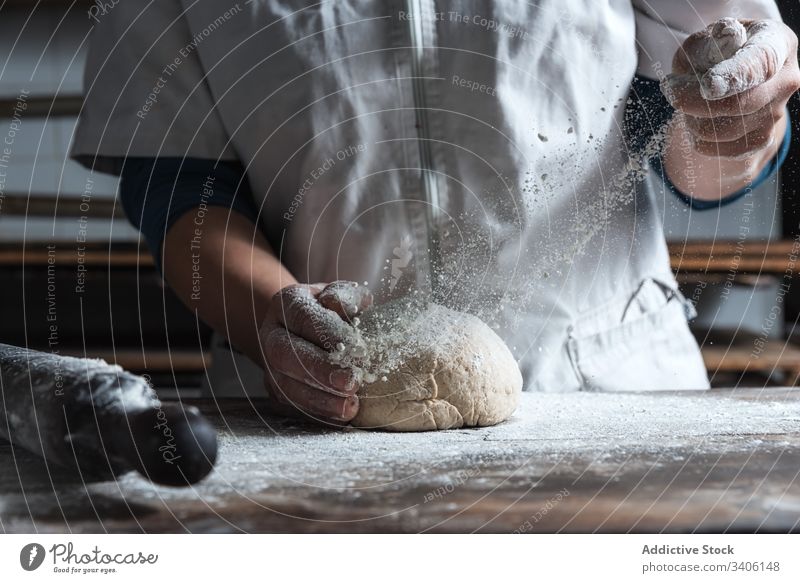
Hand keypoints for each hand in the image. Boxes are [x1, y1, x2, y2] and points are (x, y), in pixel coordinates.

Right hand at [259, 281, 372, 423]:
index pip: (303, 317)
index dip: (329, 334)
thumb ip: (345, 296)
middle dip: (320, 370)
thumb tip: (338, 305)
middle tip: (352, 381)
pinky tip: (340, 416)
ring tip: (349, 406)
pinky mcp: (276, 391)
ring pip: (285, 386)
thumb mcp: (343, 295)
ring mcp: (270, 366)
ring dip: (319, 400)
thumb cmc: (335, 312)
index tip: (358, 348)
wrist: (311, 332)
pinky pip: (291, 407)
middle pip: (285, 354)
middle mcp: (272, 335)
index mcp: (286, 304)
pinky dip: (317, 414)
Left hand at [663, 18, 798, 159]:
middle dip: (695, 102)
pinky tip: (695, 120)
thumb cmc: (714, 51)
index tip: (708, 85)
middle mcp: (785, 79)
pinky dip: (698, 138)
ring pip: (724, 131)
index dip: (735, 74)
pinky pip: (720, 149)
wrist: (725, 79)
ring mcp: (776, 113)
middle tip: (670, 88)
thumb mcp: (705, 38)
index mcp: (777, 43)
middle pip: (740, 104)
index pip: (761, 62)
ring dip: (693, 120)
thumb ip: (709, 41)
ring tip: (686, 102)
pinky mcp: (761, 139)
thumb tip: (726, 38)